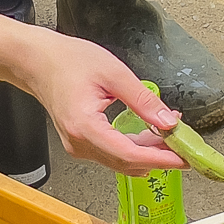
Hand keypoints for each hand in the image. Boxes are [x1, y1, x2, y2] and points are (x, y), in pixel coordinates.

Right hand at [17, 31, 184, 173]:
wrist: (37, 61)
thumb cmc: (68, 61)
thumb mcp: (114, 74)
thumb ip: (144, 101)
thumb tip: (168, 122)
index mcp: (85, 128)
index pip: (130, 154)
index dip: (161, 158)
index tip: (184, 158)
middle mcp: (79, 144)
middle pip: (127, 162)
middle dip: (159, 157)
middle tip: (186, 146)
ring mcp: (78, 147)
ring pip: (121, 161)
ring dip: (148, 152)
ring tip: (171, 136)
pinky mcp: (80, 143)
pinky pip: (112, 153)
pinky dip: (134, 147)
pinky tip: (150, 134)